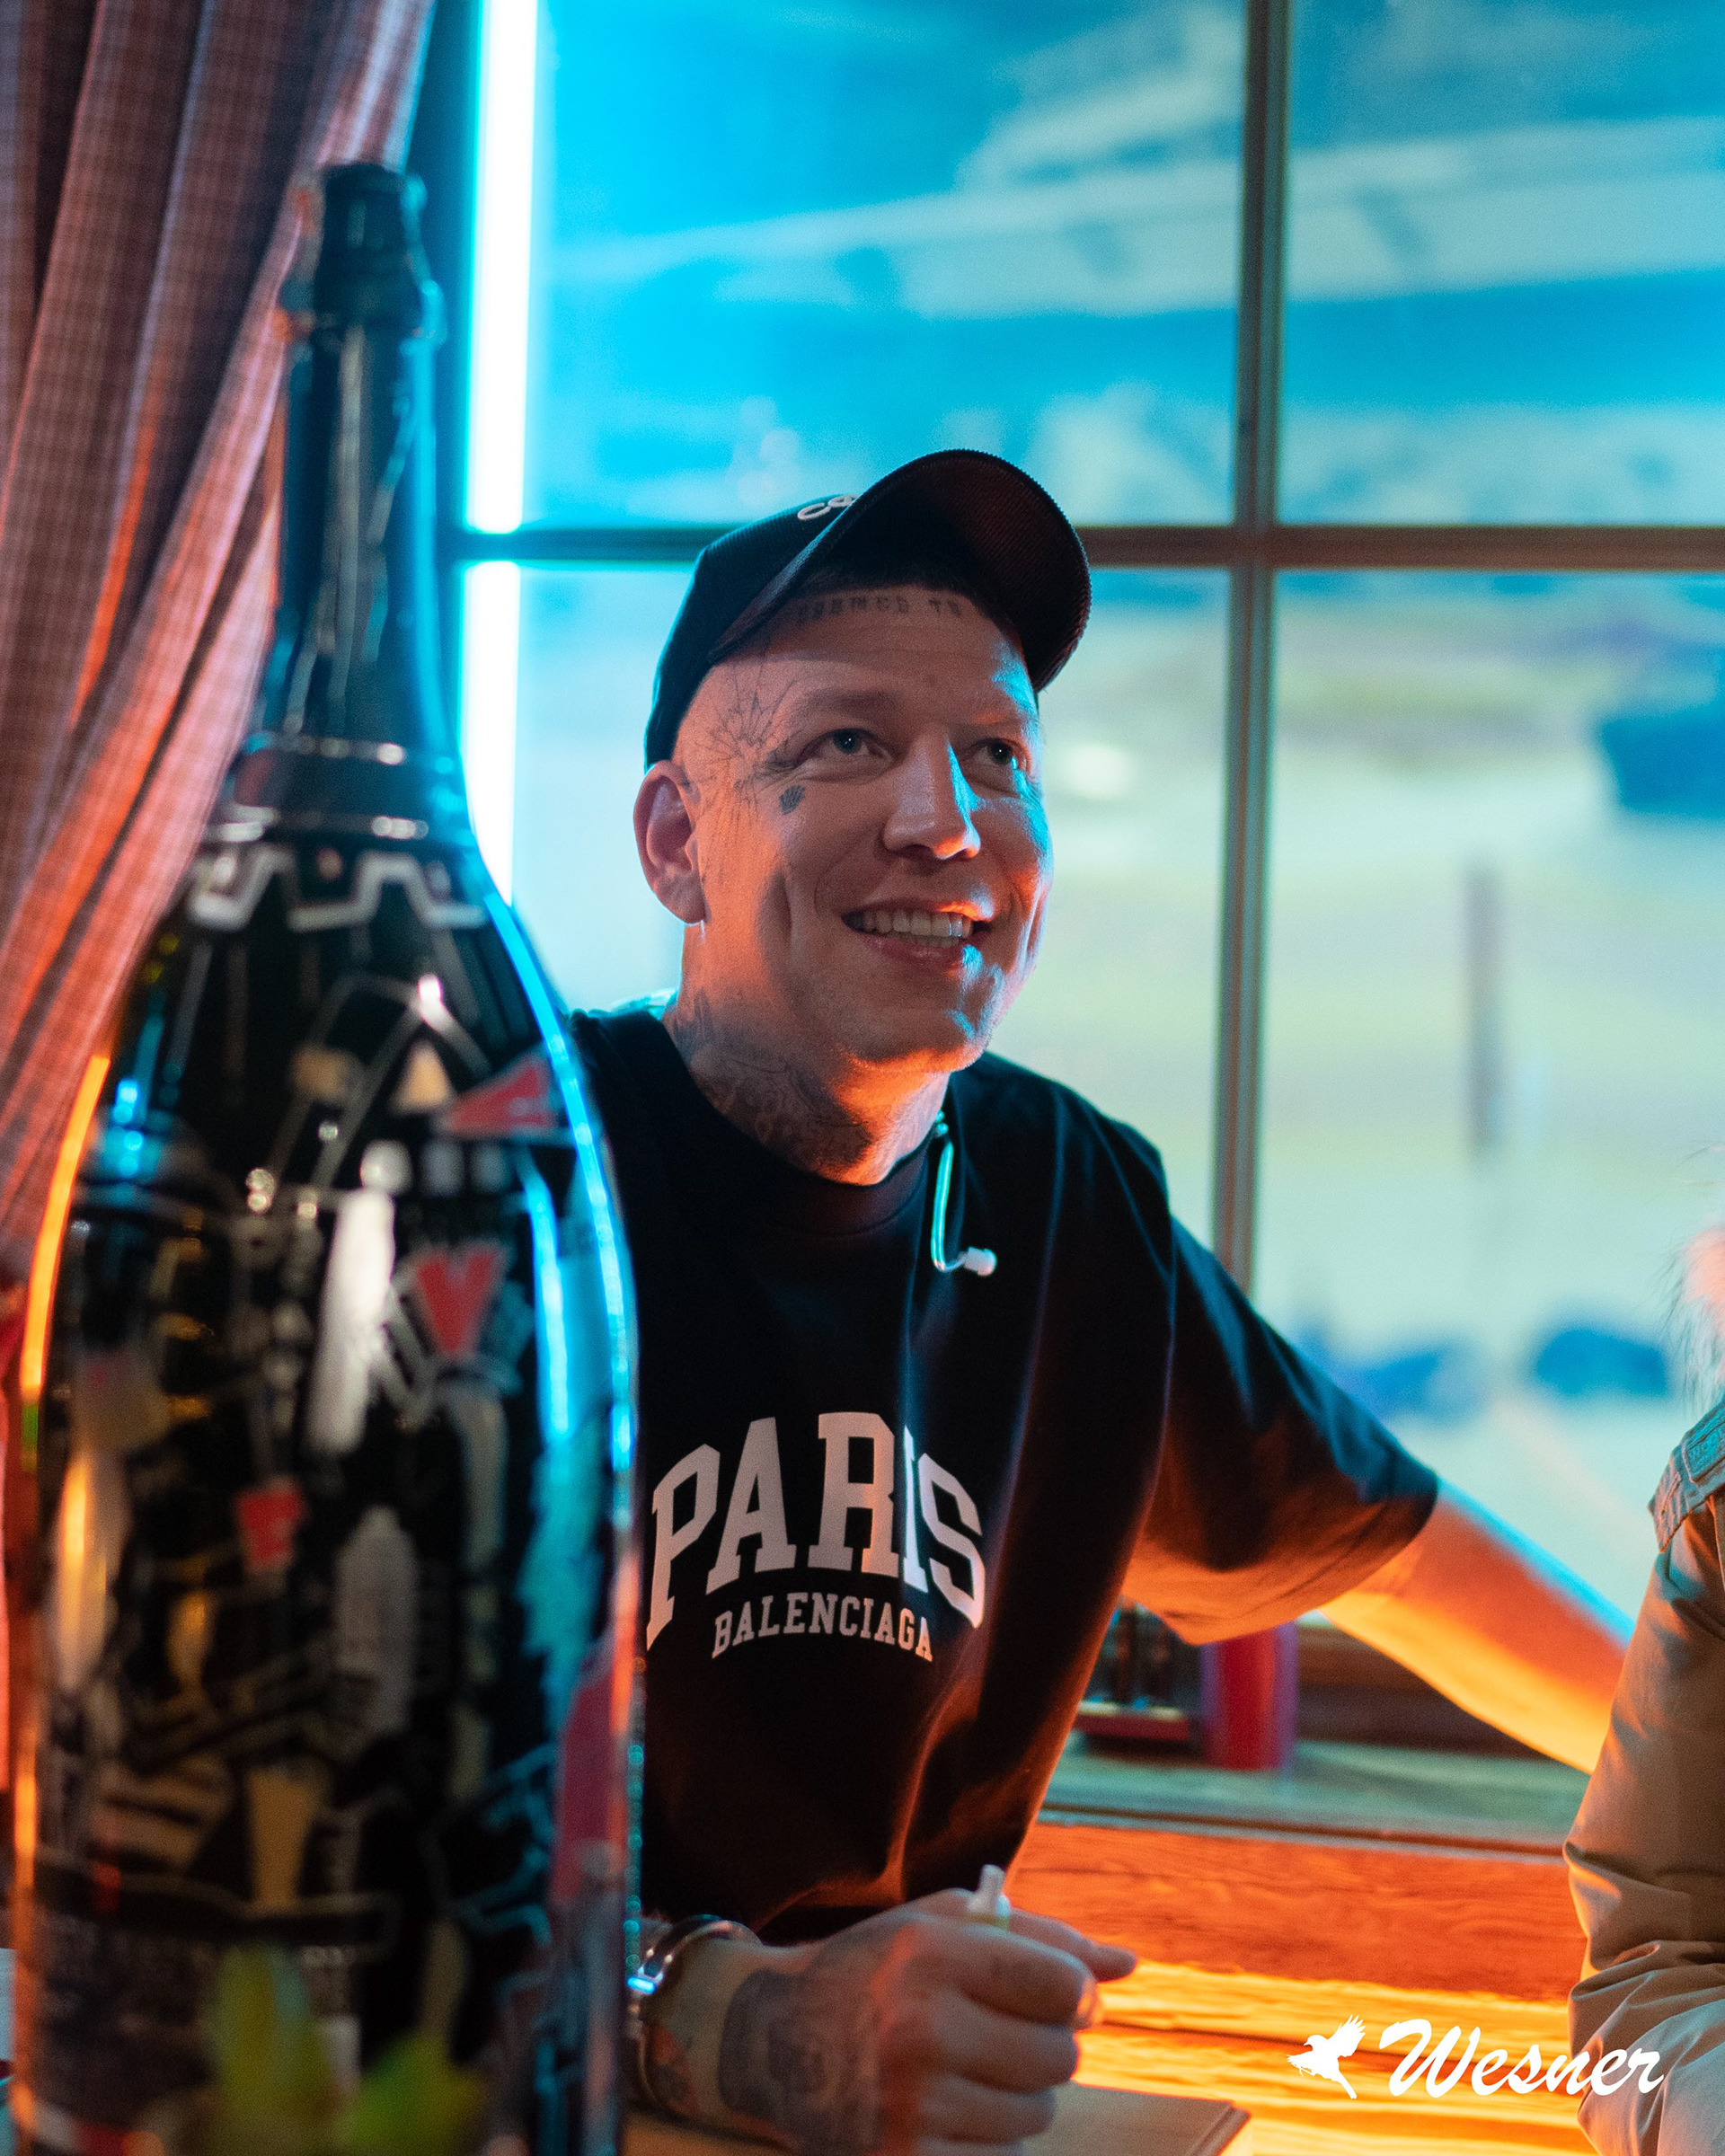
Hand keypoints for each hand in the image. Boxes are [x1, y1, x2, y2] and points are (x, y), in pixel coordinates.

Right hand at [715, 1889, 1135, 2154]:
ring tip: (972, 2068)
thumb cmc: (876, 1970)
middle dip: (1048, 2044)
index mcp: (930, 1956)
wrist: (772, 2040)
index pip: (1060, 1986)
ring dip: (1020, 2094)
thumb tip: (1127, 1964)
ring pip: (1035, 2113)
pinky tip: (951, 2108)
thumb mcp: (943, 1927)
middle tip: (1008, 2032)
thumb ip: (1040, 1938)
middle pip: (1057, 2056)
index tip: (1063, 1996)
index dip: (1077, 1994)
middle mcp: (919, 2030)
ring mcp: (909, 2106)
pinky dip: (990, 2136)